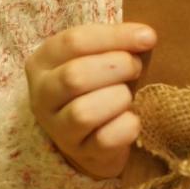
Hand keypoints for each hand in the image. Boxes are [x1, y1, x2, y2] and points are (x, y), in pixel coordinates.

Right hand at [26, 23, 156, 179]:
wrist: (94, 135)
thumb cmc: (100, 84)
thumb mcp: (100, 56)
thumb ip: (120, 42)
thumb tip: (146, 36)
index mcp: (43, 62)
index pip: (73, 41)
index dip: (115, 37)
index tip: (148, 37)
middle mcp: (42, 96)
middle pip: (74, 77)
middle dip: (116, 68)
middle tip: (136, 68)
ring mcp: (57, 129)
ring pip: (84, 113)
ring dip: (118, 98)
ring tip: (127, 95)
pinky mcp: (79, 152)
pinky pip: (105, 140)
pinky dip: (126, 126)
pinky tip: (131, 118)